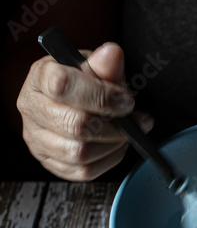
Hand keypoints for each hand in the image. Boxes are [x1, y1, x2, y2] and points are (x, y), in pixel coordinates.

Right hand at [17, 42, 152, 179]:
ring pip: (81, 153)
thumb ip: (105, 64)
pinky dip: (109, 160)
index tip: (126, 100)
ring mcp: (38, 139)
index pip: (64, 86)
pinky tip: (115, 146)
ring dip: (113, 145)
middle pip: (76, 126)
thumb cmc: (83, 83)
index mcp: (40, 78)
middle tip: (131, 120)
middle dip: (114, 126)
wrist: (70, 102)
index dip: (102, 96)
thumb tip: (113, 55)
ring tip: (125, 133)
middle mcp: (32, 109)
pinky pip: (85, 172)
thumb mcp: (94, 66)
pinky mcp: (51, 163)